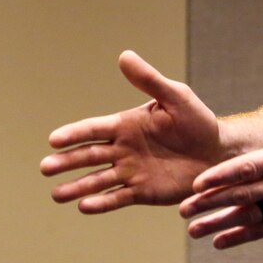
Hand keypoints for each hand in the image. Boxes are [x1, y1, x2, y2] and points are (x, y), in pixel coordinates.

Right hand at [40, 51, 222, 212]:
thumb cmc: (197, 120)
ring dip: (77, 186)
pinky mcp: (142, 192)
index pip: (95, 129)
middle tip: (45, 167)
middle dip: (66, 161)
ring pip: (97, 180)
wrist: (217, 152)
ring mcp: (131, 171)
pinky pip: (117, 197)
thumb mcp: (175, 96)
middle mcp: (124, 148)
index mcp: (128, 124)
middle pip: (89, 155)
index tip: (53, 139)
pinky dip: (100, 203)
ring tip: (56, 195)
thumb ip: (149, 80)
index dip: (74, 133)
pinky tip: (83, 207)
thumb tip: (124, 55)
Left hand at [179, 67, 262, 247]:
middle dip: (210, 202)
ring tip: (193, 229)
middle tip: (183, 208)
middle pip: (242, 194)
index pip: (249, 168)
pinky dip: (241, 236)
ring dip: (219, 223)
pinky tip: (220, 241)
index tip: (199, 182)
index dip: (222, 176)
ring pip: (249, 216)